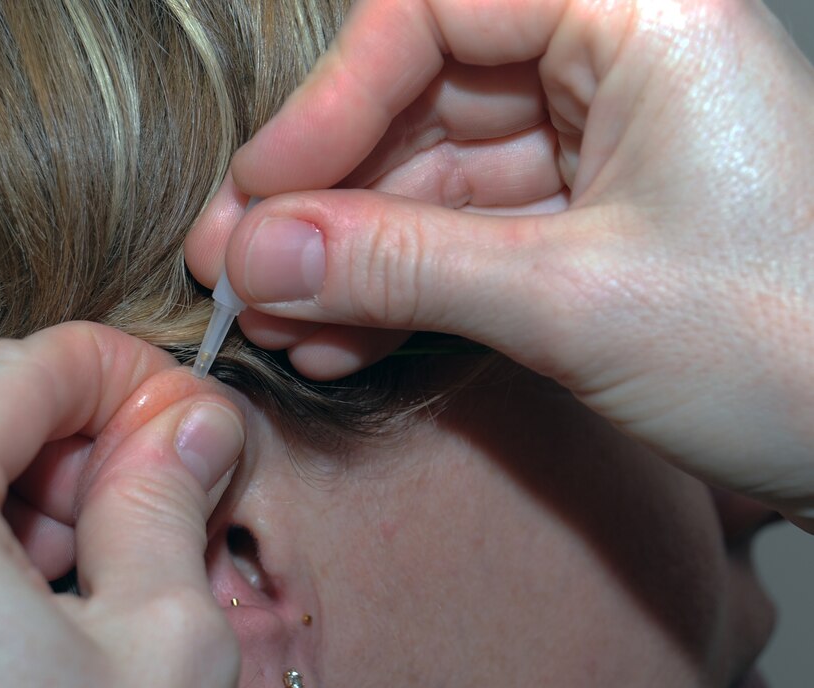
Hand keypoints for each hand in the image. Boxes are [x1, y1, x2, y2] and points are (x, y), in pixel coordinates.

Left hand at [0, 322, 243, 687]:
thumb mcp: (166, 645)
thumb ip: (171, 504)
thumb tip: (194, 421)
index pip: (27, 367)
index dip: (123, 372)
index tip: (187, 408)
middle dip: (89, 440)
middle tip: (168, 497)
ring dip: (53, 503)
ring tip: (128, 570)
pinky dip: (8, 554)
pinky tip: (68, 609)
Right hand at [186, 0, 813, 524]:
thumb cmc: (786, 349)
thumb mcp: (572, 299)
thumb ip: (406, 267)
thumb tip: (258, 251)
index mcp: (641, 13)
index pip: (435, 15)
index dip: (328, 105)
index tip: (257, 193)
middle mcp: (618, 62)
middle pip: (423, 108)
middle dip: (325, 203)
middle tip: (235, 269)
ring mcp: (602, 150)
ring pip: (438, 188)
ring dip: (353, 262)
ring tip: (276, 325)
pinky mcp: (593, 226)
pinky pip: (472, 242)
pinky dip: (407, 294)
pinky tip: (341, 343)